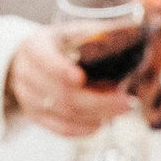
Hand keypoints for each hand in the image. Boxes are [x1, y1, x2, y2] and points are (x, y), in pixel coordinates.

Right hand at [7, 27, 131, 136]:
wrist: (29, 62)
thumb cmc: (59, 45)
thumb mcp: (73, 32)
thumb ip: (97, 34)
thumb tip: (134, 33)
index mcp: (34, 47)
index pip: (44, 60)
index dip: (60, 70)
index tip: (81, 78)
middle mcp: (26, 74)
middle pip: (61, 94)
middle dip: (97, 101)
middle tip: (126, 102)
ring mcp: (28, 98)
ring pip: (63, 114)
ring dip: (95, 115)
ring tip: (120, 109)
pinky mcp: (35, 116)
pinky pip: (60, 129)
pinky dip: (84, 128)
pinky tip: (101, 122)